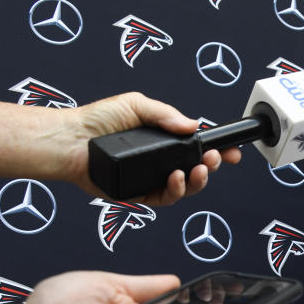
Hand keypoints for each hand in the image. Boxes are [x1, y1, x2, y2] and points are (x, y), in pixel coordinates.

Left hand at [63, 92, 241, 204]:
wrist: (72, 140)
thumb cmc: (97, 120)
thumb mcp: (137, 105)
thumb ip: (166, 114)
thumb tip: (193, 125)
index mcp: (163, 139)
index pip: (196, 147)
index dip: (217, 150)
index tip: (232, 151)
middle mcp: (160, 161)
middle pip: (196, 169)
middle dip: (211, 165)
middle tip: (213, 159)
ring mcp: (151, 178)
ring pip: (185, 187)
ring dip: (198, 181)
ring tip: (199, 170)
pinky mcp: (139, 194)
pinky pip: (165, 198)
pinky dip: (176, 190)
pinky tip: (176, 179)